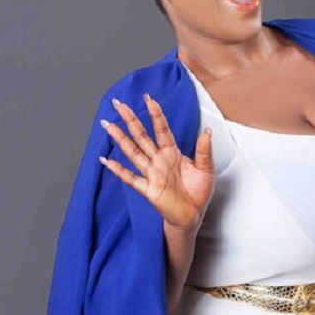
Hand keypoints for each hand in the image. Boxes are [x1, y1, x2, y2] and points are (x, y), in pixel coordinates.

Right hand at [99, 94, 214, 230]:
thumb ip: (204, 150)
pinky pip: (131, 178)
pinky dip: (118, 170)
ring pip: (133, 152)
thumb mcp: (206, 168)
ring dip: (120, 139)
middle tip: (119, 104)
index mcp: (172, 153)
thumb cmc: (198, 192)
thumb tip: (207, 130)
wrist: (193, 215)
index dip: (155, 114)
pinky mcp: (148, 189)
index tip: (149, 99)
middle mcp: (159, 160)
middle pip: (141, 136)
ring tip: (108, 125)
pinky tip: (106, 161)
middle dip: (130, 119)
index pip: (162, 129)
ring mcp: (151, 174)